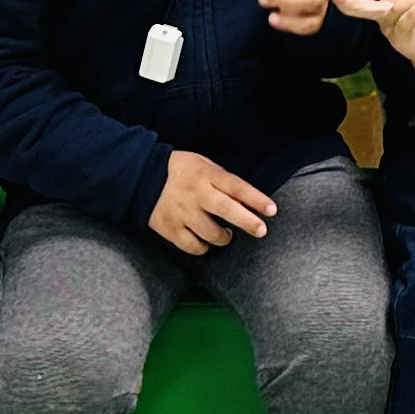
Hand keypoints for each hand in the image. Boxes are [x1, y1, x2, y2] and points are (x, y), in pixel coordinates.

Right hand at [151, 148, 278, 253]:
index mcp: (207, 175)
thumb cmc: (181, 170)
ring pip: (211, 233)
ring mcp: (183, 212)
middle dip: (248, 222)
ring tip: (225, 234)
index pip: (237, 187)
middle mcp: (197, 194)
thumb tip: (246, 202)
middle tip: (261, 230)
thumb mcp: (204, 165)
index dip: (256, 199)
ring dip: (223, 237)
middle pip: (227, 210)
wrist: (142, 175)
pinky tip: (204, 242)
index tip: (272, 210)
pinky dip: (202, 247)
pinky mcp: (170, 228)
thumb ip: (223, 181)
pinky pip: (193, 246)